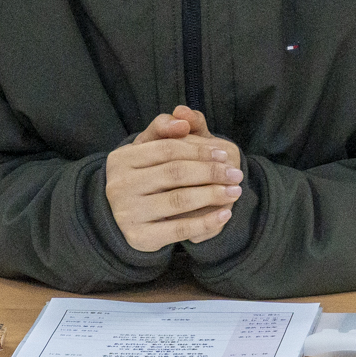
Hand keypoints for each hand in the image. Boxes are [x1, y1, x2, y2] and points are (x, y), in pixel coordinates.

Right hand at [106, 107, 244, 253]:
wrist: (119, 218)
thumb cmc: (143, 176)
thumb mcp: (148, 149)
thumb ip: (164, 128)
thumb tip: (182, 119)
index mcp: (121, 159)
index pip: (168, 148)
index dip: (199, 150)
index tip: (224, 154)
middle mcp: (120, 186)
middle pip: (175, 173)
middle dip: (211, 172)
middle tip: (236, 174)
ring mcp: (128, 213)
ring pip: (179, 200)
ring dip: (213, 194)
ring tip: (235, 191)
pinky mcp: (140, 237)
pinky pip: (180, 229)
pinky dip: (207, 221)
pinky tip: (225, 214)